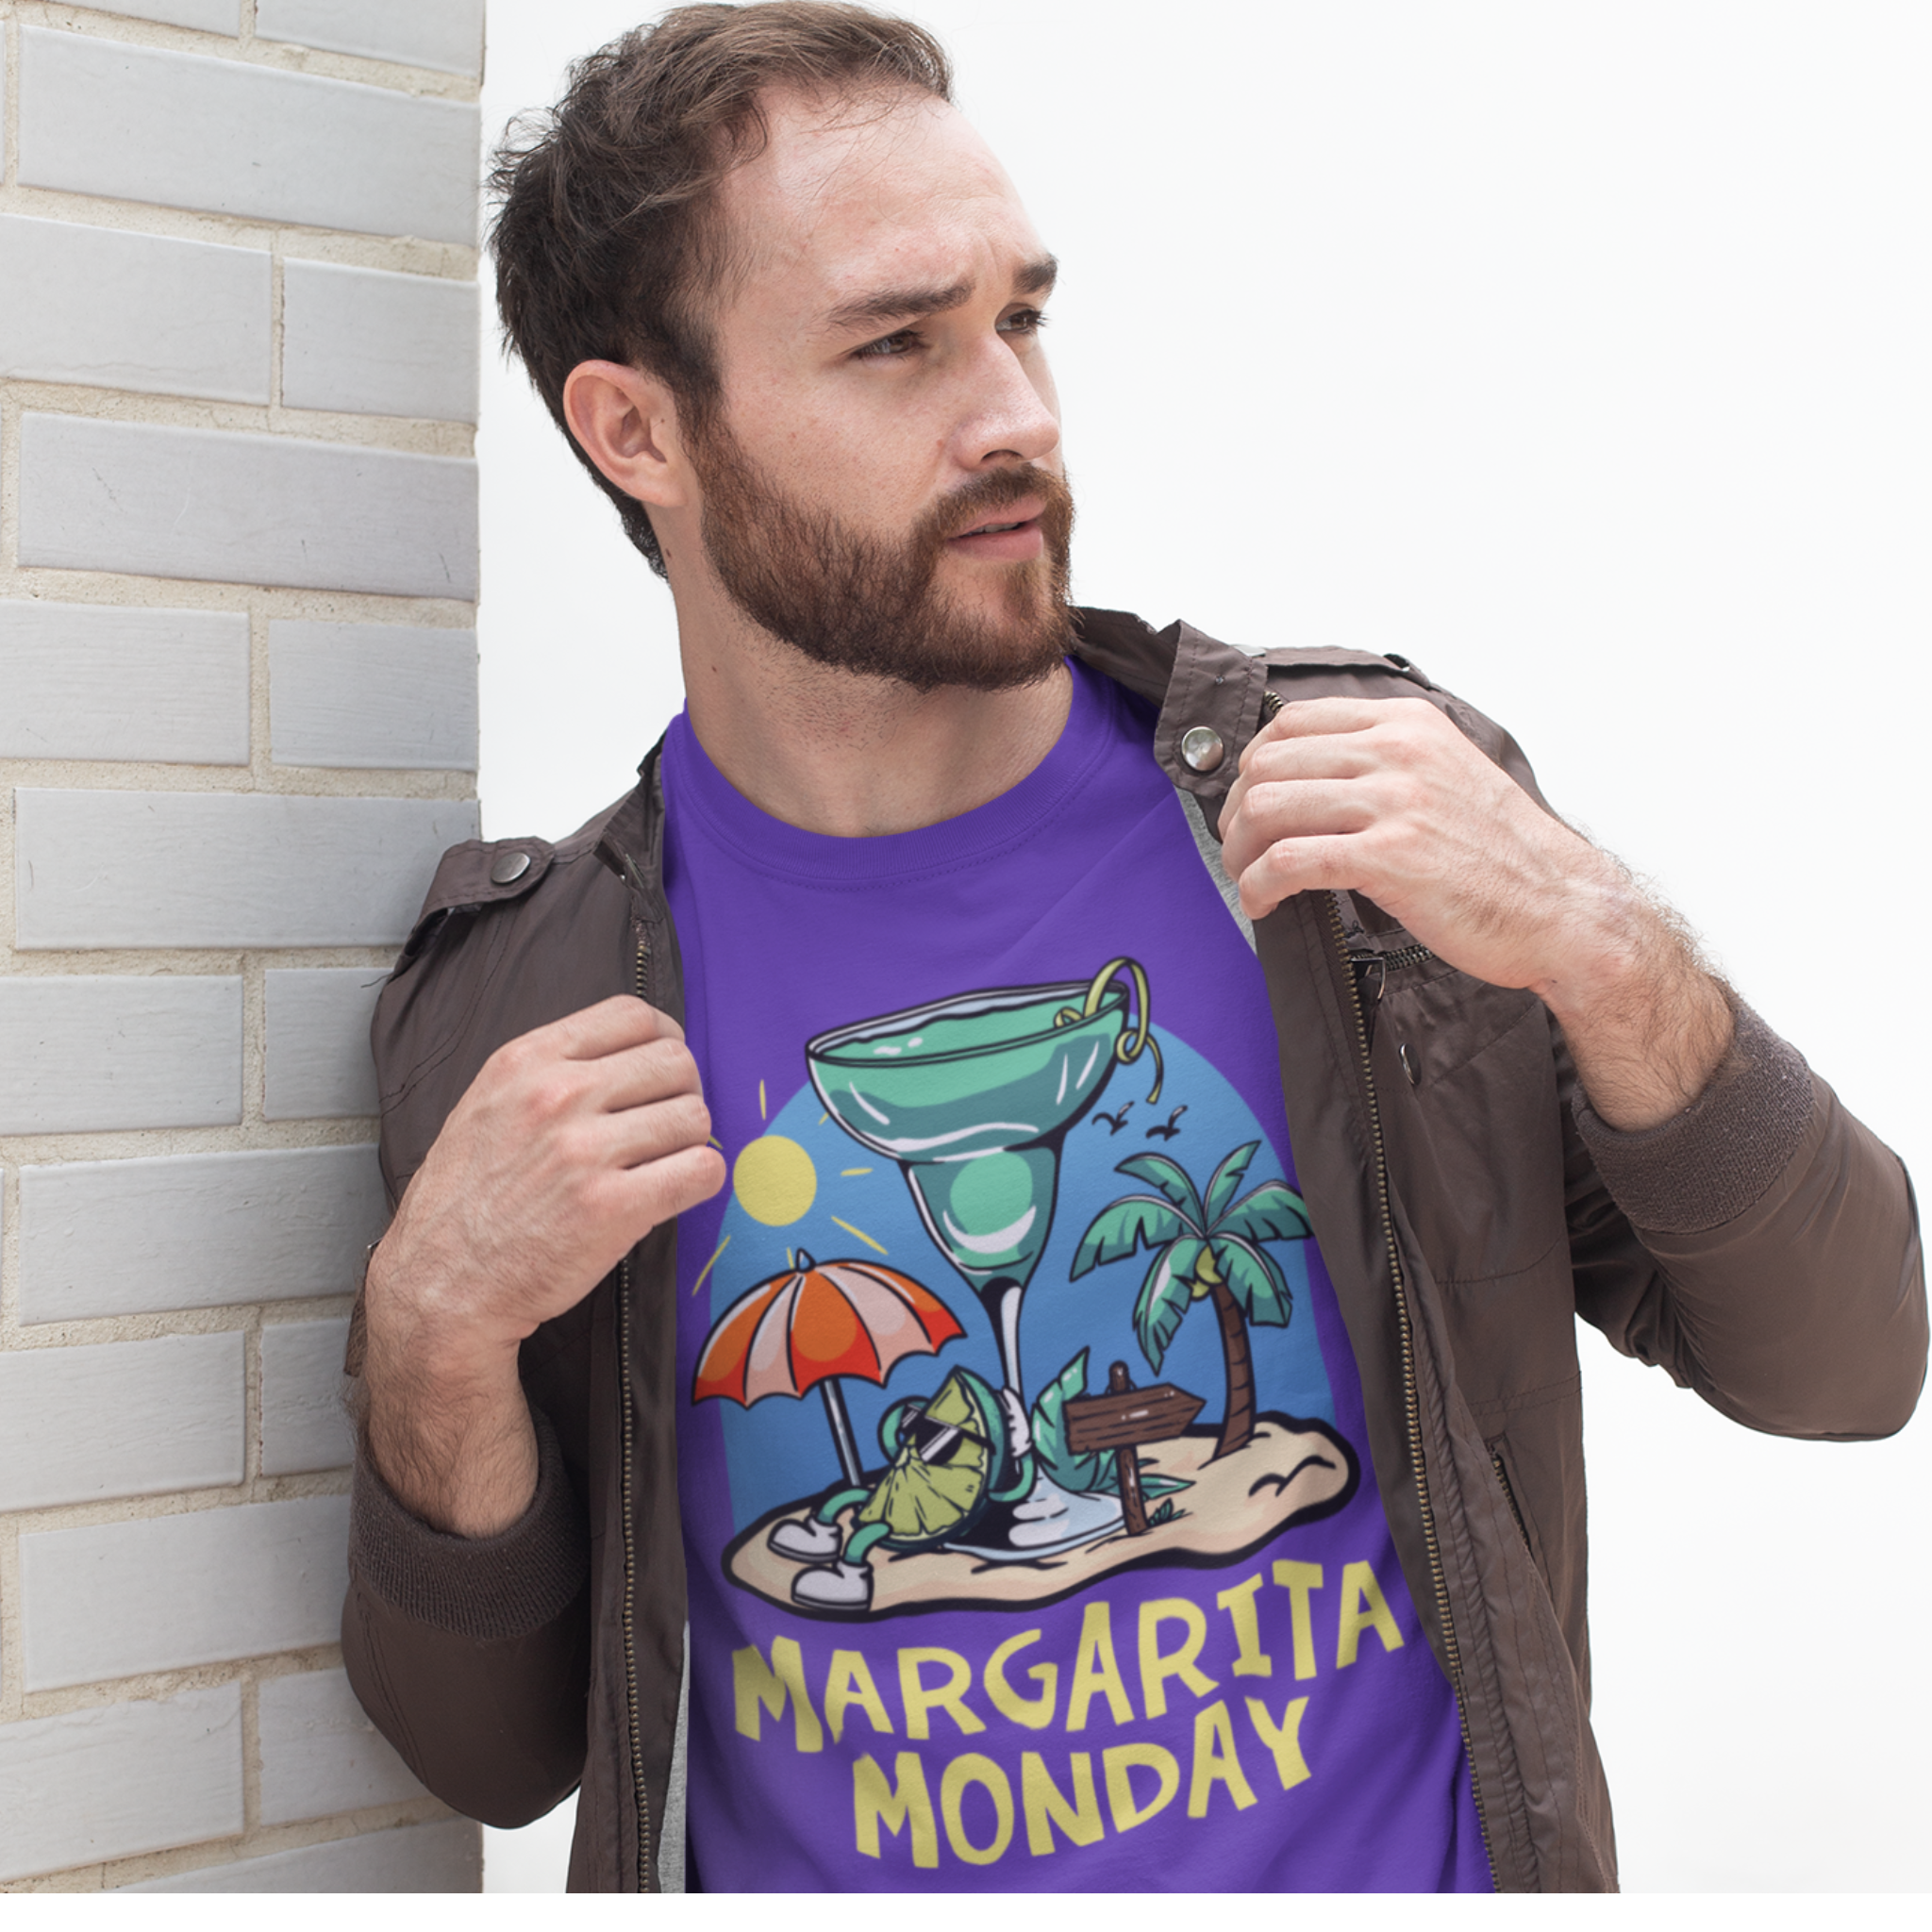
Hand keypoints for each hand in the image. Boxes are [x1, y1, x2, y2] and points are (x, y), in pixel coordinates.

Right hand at [362, 996, 725, 1534]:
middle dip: (681, 1093)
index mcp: (526, 1060)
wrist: (441, 1285)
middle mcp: (557, 1095)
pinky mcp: (613, 1207)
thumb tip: (632, 1057)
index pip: (632, 1014)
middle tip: (664, 1128)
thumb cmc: (465, 1200)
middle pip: (675, 1062)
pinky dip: (702, 1181)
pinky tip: (674, 1193)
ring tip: (660, 1166)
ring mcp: (585, 1151)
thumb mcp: (488, 1105)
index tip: (660, 1073)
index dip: (663, 1040)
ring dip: (689, 1142)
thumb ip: (551, 1071)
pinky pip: (702, 1171)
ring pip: (694, 1116)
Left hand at [1217, 697, 1731, 1129]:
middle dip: (1236, 814)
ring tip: (1248, 880)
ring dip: (1239, 852)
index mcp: (1406, 724)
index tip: (1247, 805)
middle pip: (1266, 764)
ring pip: (1267, 808)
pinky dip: (1258, 885)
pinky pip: (1289, 861)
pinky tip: (1263, 904)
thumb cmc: (1501, 855)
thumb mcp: (1445, 775)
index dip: (1251, 766)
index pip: (1290, 722)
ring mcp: (1395, 802)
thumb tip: (1306, 776)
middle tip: (1239, 850)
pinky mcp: (1391, 857)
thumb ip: (1384, 763)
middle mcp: (1398, 751)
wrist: (1562, 907)